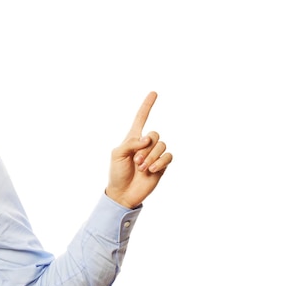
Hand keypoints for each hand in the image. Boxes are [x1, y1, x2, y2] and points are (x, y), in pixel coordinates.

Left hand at [105, 92, 171, 208]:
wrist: (123, 193)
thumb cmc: (117, 173)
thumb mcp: (117, 154)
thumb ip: (130, 143)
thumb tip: (147, 139)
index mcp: (132, 139)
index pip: (141, 118)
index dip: (147, 106)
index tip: (154, 92)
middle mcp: (146, 145)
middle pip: (155, 134)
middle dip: (145, 148)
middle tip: (135, 161)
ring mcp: (155, 155)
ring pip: (162, 146)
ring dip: (151, 157)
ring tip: (141, 168)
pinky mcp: (162, 165)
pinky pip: (168, 157)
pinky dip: (160, 162)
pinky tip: (151, 170)